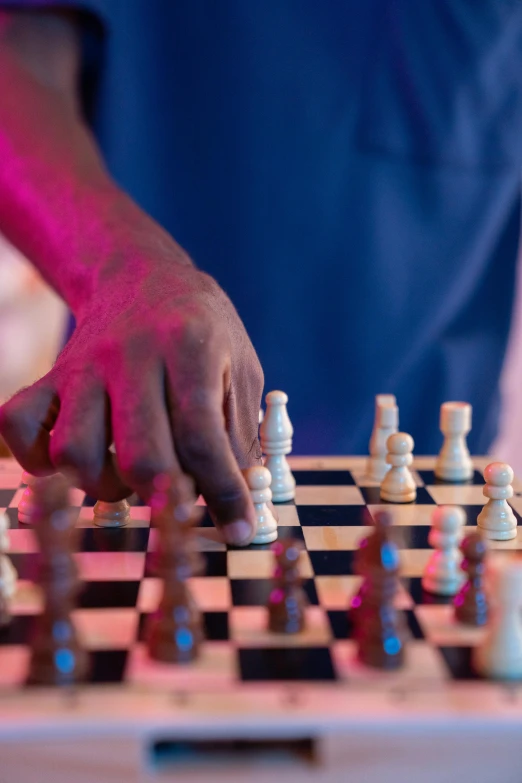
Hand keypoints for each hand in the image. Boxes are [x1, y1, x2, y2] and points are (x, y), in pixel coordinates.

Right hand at [0, 248, 263, 545]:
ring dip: (104, 486)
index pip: (202, 437)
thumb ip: (240, 430)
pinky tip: (75, 458)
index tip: (240, 533)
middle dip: (165, 499)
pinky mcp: (48, 376)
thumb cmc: (201, 331)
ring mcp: (82, 367)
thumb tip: (239, 499)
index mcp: (188, 347)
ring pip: (74, 452)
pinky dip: (38, 459)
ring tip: (128, 476)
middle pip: (139, 455)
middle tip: (181, 502)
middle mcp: (130, 355)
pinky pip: (20, 427)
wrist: (141, 277)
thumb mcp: (240, 366)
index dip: (223, 494)